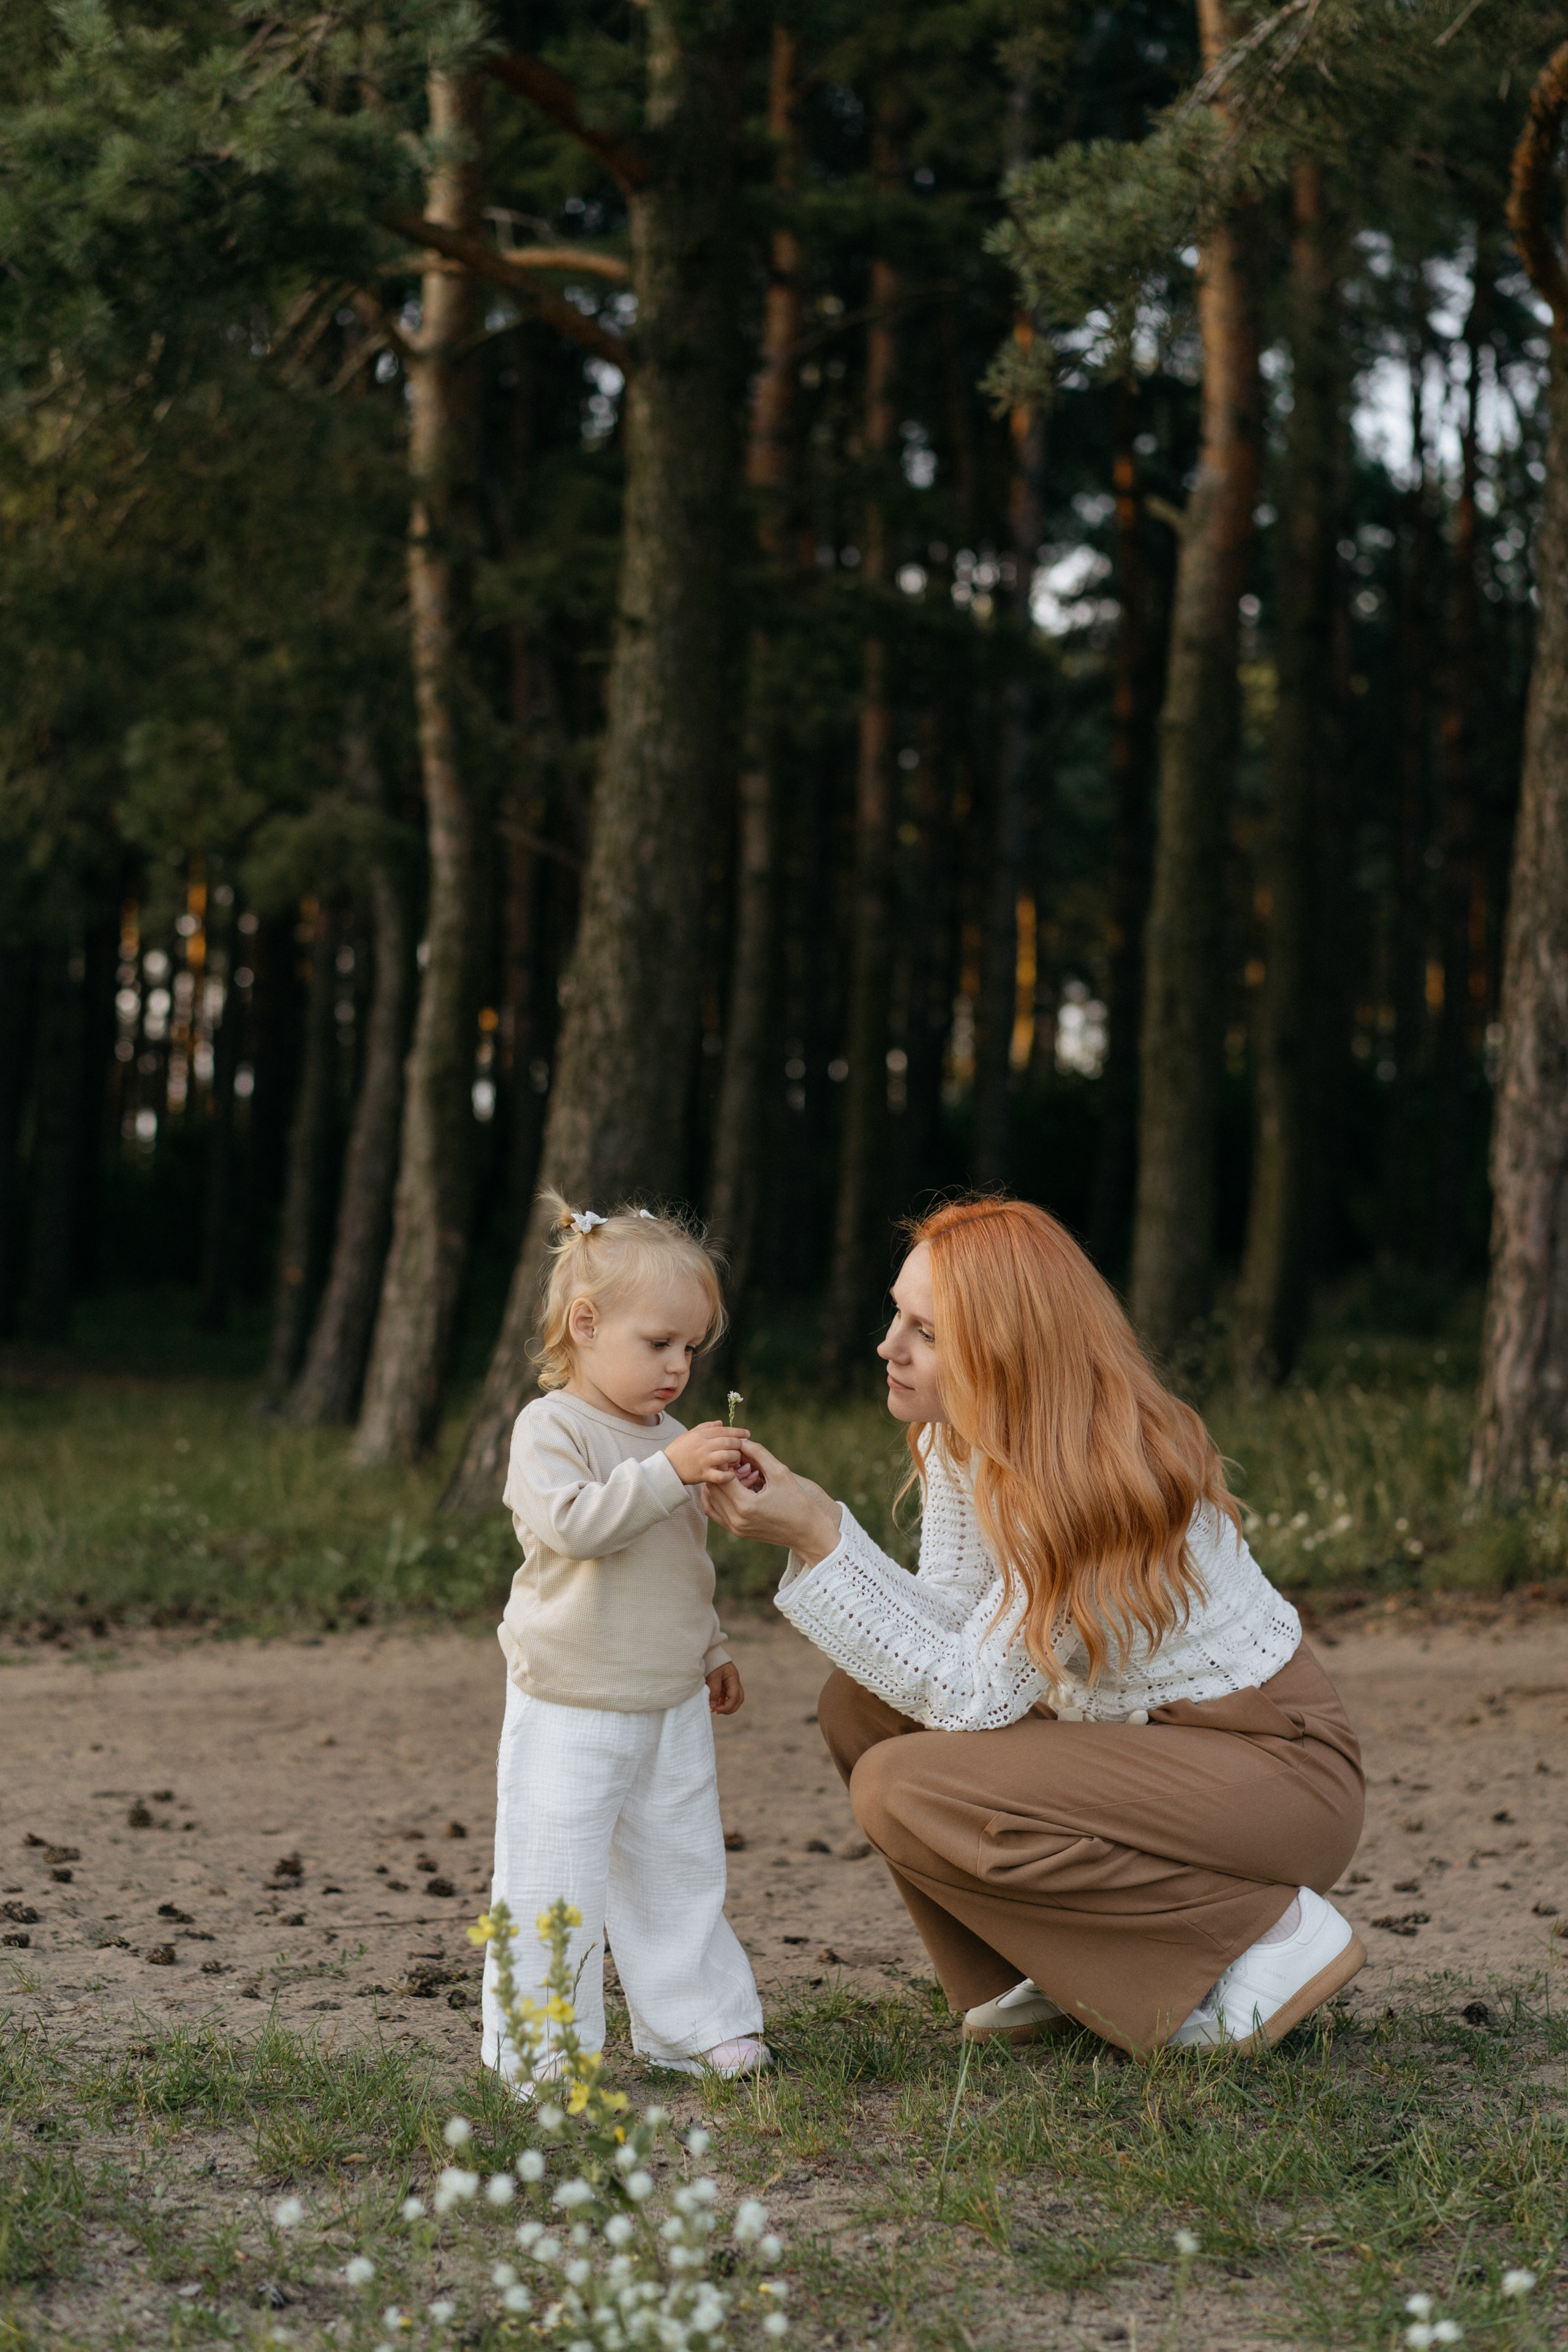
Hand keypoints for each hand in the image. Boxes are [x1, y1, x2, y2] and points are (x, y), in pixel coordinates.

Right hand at [665, 1421, 749, 1485]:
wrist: (666, 1468)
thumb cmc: (678, 1450)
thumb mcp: (689, 1434)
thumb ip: (705, 1427)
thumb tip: (721, 1423)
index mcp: (700, 1435)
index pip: (724, 1430)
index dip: (737, 1431)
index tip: (747, 1434)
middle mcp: (703, 1446)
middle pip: (728, 1442)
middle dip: (739, 1444)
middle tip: (742, 1447)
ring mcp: (703, 1460)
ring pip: (727, 1456)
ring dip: (735, 1457)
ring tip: (736, 1459)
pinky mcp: (703, 1474)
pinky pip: (720, 1475)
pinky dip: (729, 1475)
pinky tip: (732, 1474)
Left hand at [700, 1439, 842, 1563]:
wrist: (808, 1532)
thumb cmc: (798, 1501)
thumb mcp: (780, 1473)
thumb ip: (758, 1453)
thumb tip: (740, 1441)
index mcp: (746, 1505)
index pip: (721, 1475)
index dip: (726, 1460)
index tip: (736, 1452)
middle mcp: (736, 1519)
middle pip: (712, 1487)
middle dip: (721, 1470)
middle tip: (735, 1461)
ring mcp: (734, 1528)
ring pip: (710, 1499)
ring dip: (718, 1483)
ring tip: (735, 1473)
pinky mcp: (736, 1532)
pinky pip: (714, 1512)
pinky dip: (716, 1497)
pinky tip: (728, 1486)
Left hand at [706, 1661, 743, 1714]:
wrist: (708, 1653)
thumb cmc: (711, 1662)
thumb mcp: (712, 1676)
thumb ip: (714, 1691)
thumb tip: (713, 1706)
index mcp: (733, 1678)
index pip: (735, 1697)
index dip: (726, 1706)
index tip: (715, 1709)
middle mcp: (734, 1682)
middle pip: (738, 1700)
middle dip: (729, 1708)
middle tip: (716, 1711)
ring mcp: (730, 1684)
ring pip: (733, 1699)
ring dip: (725, 1706)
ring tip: (714, 1709)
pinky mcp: (724, 1685)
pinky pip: (726, 1697)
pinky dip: (722, 1702)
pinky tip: (714, 1704)